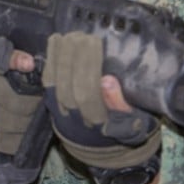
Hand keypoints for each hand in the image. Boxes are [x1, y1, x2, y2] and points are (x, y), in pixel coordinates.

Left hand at [41, 32, 159, 170]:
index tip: (96, 42)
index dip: (89, 66)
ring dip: (60, 56)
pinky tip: (55, 42)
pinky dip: (50, 60)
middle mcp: (76, 120)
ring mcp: (61, 113)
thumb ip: (122, 105)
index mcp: (99, 124)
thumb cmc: (127, 128)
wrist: (104, 148)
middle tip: (82, 36)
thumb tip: (108, 81)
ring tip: (69, 36)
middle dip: (73, 57)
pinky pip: (47, 81)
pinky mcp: (52, 104)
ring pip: (55, 83)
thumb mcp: (137, 123)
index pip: (87, 92)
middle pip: (68, 86)